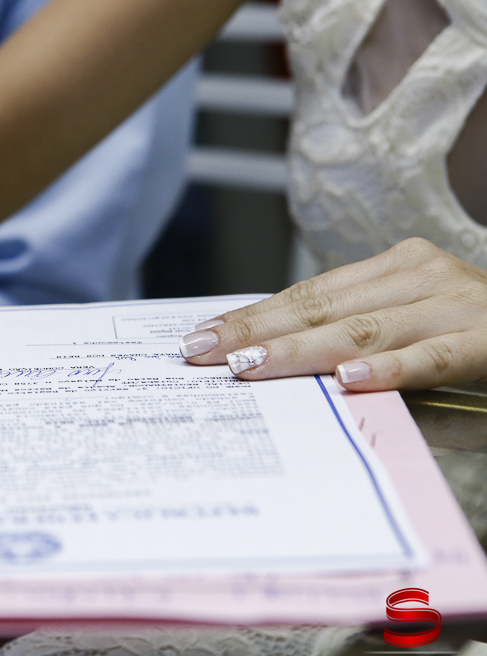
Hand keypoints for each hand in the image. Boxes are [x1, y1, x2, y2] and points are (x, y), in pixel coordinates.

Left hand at [178, 238, 486, 390]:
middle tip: (198, 354)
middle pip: (319, 307)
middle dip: (254, 332)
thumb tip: (293, 383)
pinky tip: (349, 382)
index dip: (251, 317)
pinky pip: (436, 354)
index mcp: (396, 272)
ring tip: (249, 366)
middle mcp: (420, 274)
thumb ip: (363, 358)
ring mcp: (457, 299)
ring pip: (363, 327)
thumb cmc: (483, 352)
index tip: (197, 337)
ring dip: (301, 350)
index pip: (306, 296)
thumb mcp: (416, 346)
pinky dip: (392, 368)